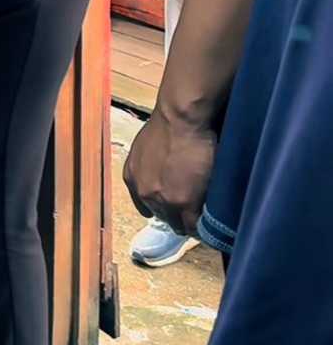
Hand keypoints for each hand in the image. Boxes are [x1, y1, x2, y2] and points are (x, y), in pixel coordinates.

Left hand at [123, 107, 216, 236]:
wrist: (180, 118)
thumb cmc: (167, 122)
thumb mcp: (145, 146)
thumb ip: (149, 165)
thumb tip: (163, 174)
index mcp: (132, 177)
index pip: (145, 206)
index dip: (162, 206)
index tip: (174, 205)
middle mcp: (144, 192)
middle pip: (163, 217)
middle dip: (177, 215)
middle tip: (194, 209)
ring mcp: (163, 200)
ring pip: (179, 224)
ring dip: (191, 221)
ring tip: (206, 215)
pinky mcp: (184, 203)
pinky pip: (194, 225)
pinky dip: (203, 225)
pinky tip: (212, 220)